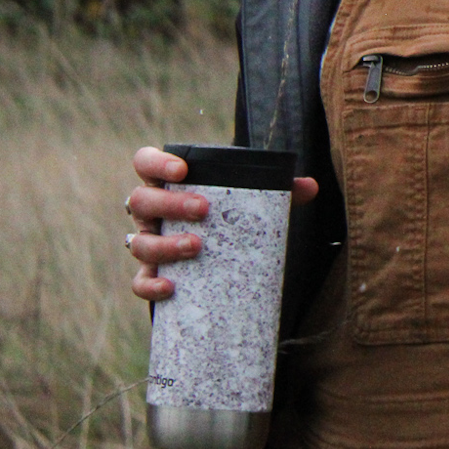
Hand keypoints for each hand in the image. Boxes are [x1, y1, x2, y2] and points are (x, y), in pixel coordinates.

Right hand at [126, 146, 318, 302]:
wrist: (221, 251)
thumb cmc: (230, 214)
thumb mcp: (251, 199)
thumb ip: (280, 190)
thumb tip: (310, 187)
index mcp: (168, 184)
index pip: (145, 163)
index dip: (156, 162)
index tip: (183, 170)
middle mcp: (150, 212)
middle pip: (141, 200)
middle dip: (170, 203)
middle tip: (203, 208)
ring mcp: (147, 242)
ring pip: (139, 242)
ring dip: (164, 244)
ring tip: (197, 246)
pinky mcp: (151, 274)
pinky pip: (139, 282)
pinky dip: (149, 285)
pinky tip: (170, 286)